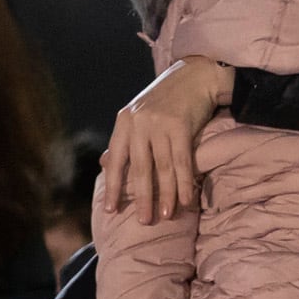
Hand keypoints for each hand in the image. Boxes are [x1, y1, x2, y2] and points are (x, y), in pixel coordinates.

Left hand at [100, 56, 232, 220]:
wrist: (195, 76)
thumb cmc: (165, 99)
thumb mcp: (138, 115)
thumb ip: (123, 140)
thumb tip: (104, 164)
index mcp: (124, 121)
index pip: (115, 160)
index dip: (113, 187)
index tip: (111, 210)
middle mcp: (139, 123)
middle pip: (140, 169)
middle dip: (143, 198)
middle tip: (145, 221)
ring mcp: (160, 124)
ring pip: (163, 169)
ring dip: (166, 196)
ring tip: (167, 217)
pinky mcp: (181, 126)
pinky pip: (182, 162)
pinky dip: (184, 184)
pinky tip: (186, 200)